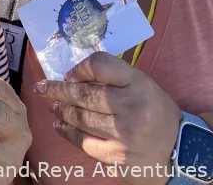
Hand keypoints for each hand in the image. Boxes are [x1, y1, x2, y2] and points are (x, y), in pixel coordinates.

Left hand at [34, 52, 180, 184]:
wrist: (180, 151)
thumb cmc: (154, 111)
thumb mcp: (141, 84)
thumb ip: (113, 77)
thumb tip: (74, 75)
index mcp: (138, 83)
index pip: (101, 65)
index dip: (80, 68)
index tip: (68, 73)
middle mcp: (132, 107)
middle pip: (85, 94)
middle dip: (58, 90)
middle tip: (43, 87)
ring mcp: (124, 134)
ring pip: (80, 118)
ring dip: (61, 110)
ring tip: (51, 105)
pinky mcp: (117, 157)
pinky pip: (84, 142)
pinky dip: (68, 132)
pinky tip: (59, 126)